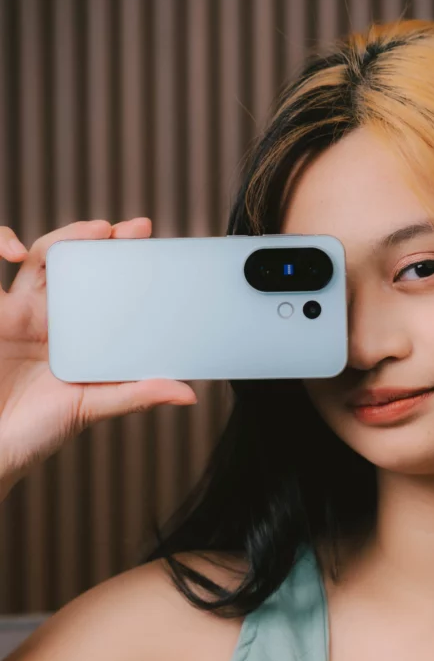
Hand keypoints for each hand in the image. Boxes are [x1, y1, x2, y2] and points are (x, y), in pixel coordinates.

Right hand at [0, 218, 196, 494]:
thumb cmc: (37, 431)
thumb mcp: (89, 408)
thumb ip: (135, 396)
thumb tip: (188, 394)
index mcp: (75, 332)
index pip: (101, 283)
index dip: (121, 257)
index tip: (146, 238)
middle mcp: (46, 315)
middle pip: (72, 259)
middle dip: (98, 236)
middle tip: (132, 229)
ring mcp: (14, 311)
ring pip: (37, 256)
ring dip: (62, 236)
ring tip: (91, 232)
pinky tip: (12, 251)